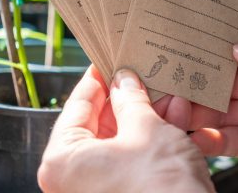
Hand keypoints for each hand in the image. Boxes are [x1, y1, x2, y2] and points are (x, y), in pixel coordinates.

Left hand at [38, 66, 213, 192]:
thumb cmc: (159, 188)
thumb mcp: (145, 128)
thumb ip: (131, 100)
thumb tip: (125, 81)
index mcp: (63, 161)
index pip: (77, 106)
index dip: (98, 78)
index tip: (107, 59)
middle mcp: (75, 179)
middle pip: (100, 122)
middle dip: (128, 96)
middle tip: (141, 72)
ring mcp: (99, 188)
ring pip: (121, 139)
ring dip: (146, 113)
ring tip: (165, 91)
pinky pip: (133, 157)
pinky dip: (151, 136)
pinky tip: (174, 115)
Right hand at [187, 30, 237, 192]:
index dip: (215, 50)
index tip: (185, 49)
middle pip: (226, 80)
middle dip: (198, 82)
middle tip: (170, 85)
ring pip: (222, 109)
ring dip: (197, 110)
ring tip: (174, 112)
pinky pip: (230, 140)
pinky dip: (210, 138)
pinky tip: (195, 137)